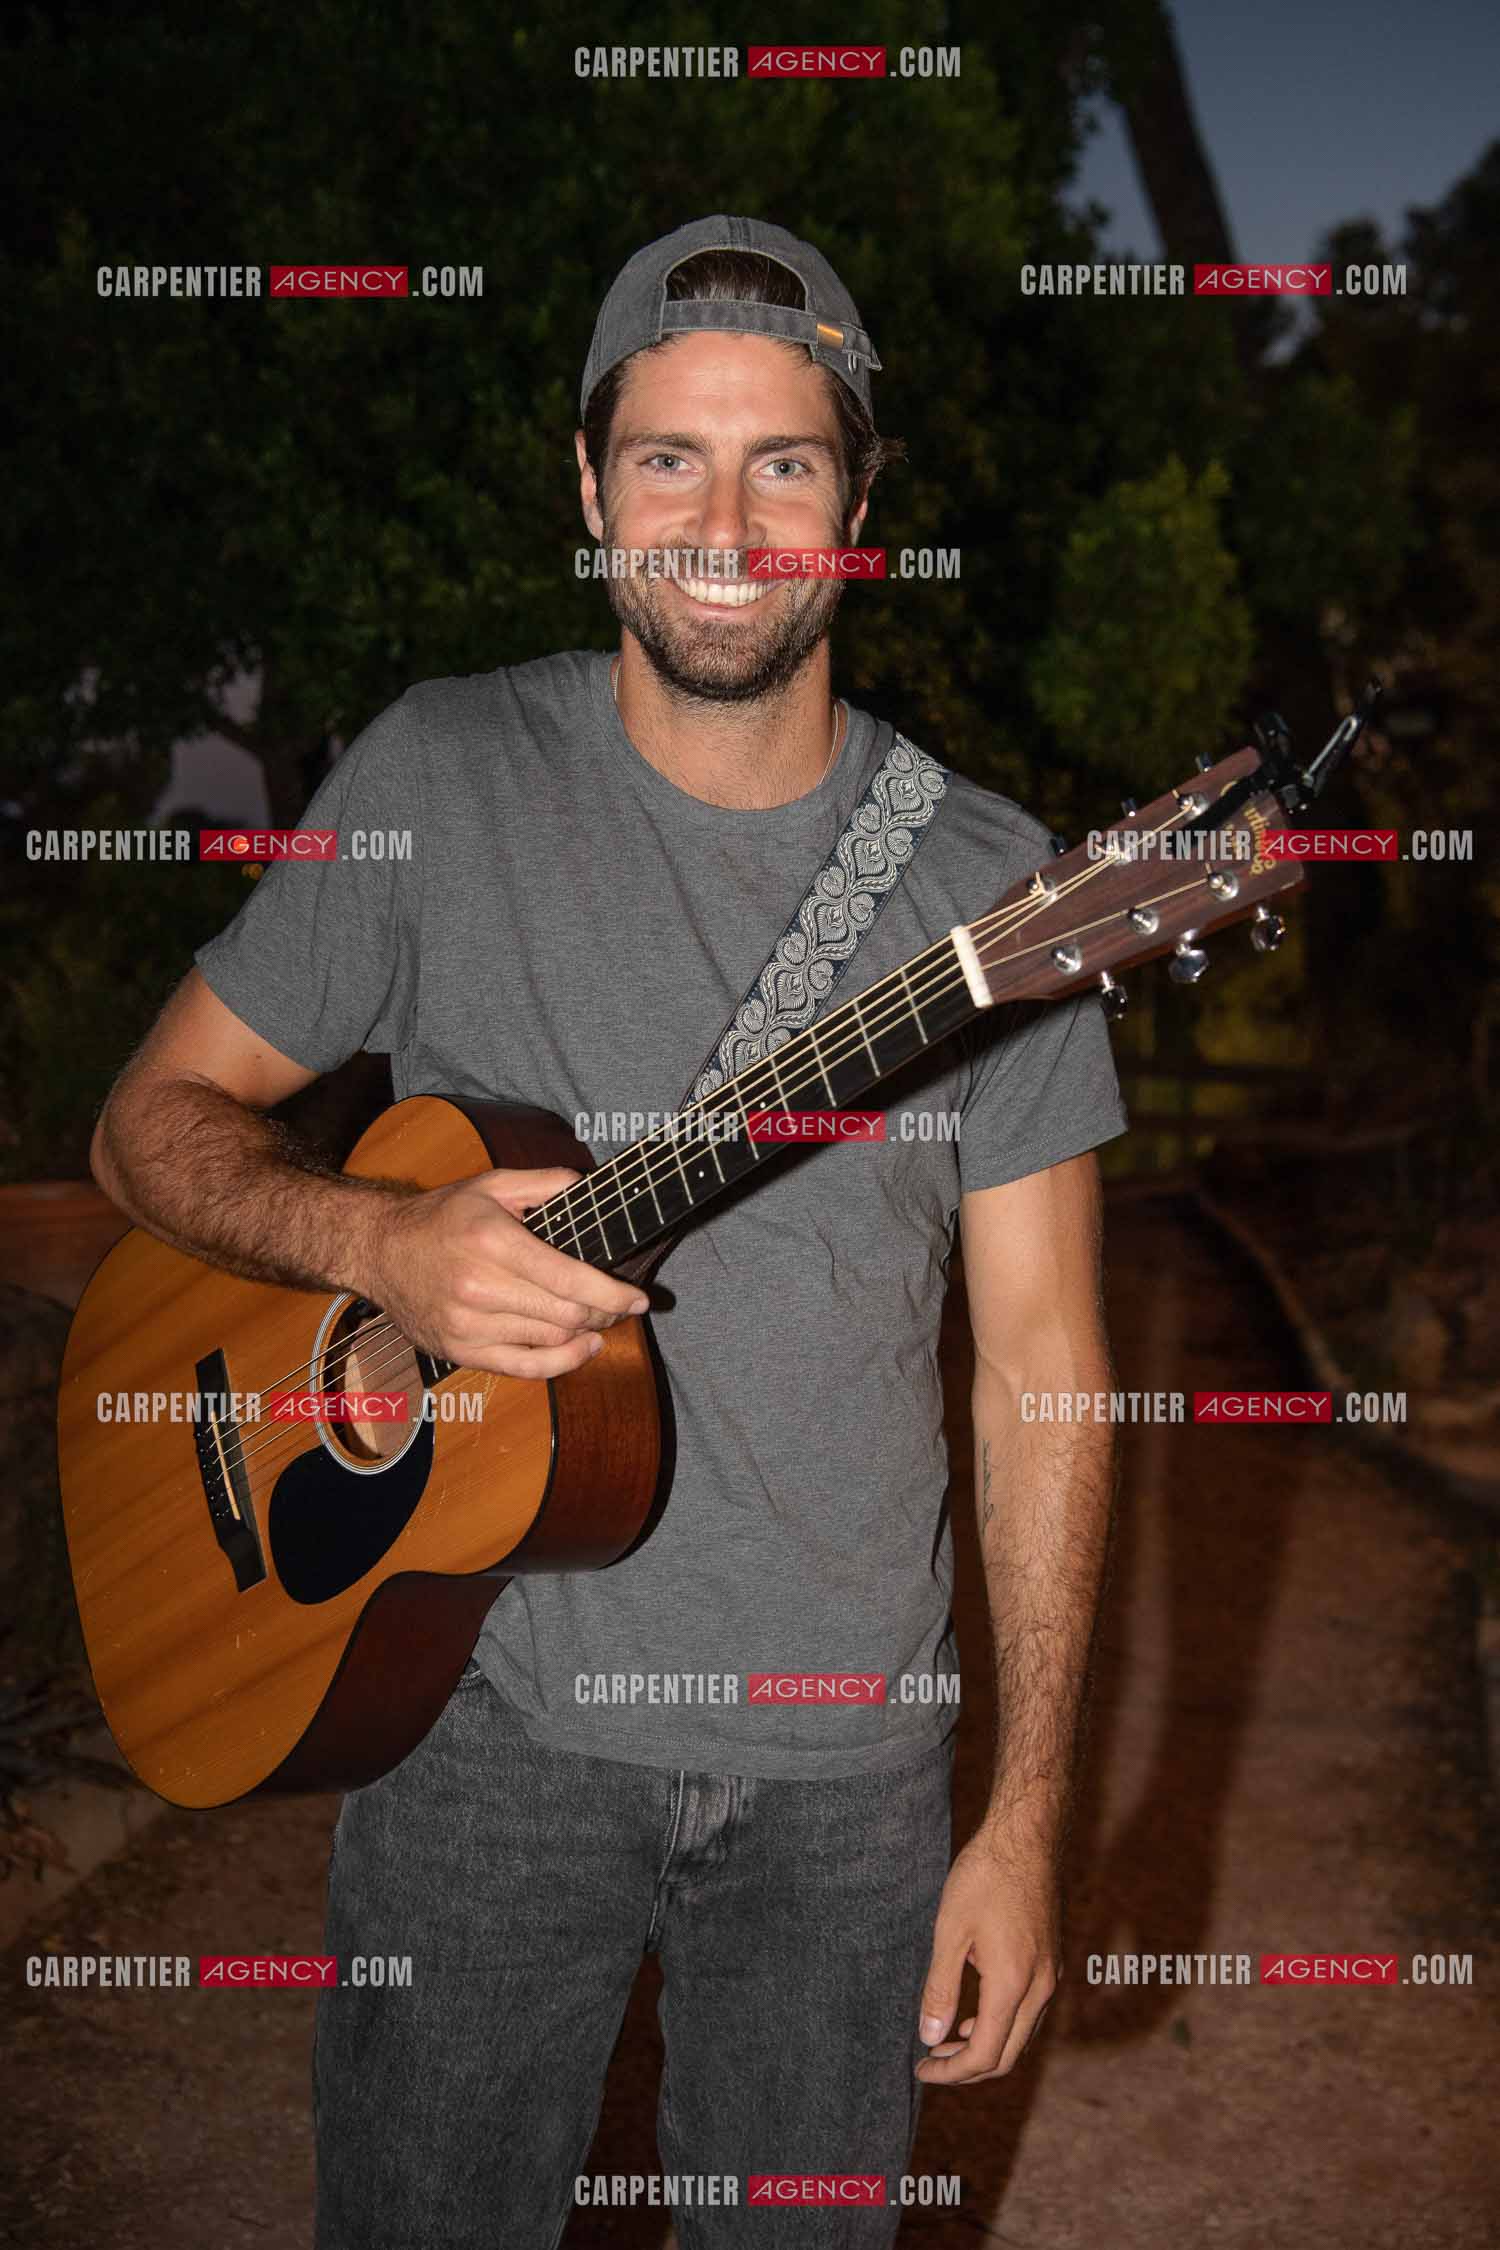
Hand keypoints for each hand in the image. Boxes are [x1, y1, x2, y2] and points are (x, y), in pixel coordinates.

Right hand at [361, 1166, 648, 1379]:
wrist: (380, 1251)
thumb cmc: (441, 1216)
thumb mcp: (491, 1184)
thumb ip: (544, 1183)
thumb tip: (587, 1186)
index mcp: (493, 1243)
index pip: (570, 1281)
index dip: (613, 1294)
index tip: (640, 1299)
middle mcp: (479, 1288)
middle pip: (566, 1316)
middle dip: (604, 1314)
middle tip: (619, 1305)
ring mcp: (468, 1325)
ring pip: (550, 1342)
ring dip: (585, 1334)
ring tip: (599, 1321)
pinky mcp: (460, 1351)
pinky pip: (523, 1368)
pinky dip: (561, 1363)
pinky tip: (581, 1349)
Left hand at [914, 1832, 1060, 2084]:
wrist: (1026, 1837)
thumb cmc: (984, 1877)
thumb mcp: (950, 1932)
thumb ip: (940, 1989)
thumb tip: (929, 2037)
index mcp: (1012, 1985)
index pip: (985, 2055)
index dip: (950, 2071)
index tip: (921, 2068)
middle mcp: (1040, 1988)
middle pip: (1007, 2055)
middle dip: (967, 2068)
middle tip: (931, 2059)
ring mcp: (1050, 1975)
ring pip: (1021, 2036)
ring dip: (985, 2047)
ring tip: (945, 2038)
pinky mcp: (1051, 1962)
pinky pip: (1029, 2013)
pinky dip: (1001, 2025)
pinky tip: (974, 2011)